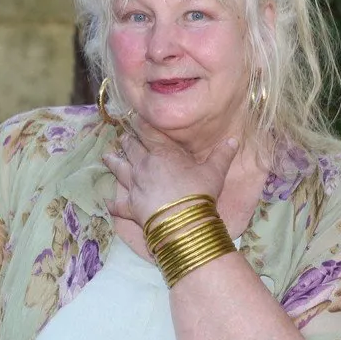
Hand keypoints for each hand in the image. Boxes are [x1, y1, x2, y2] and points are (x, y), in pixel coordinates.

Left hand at [102, 119, 239, 230]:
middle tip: (122, 136)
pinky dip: (112, 204)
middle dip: (127, 141)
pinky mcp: (131, 207)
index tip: (134, 118)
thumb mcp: (215, 172)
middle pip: (131, 148)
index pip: (148, 133)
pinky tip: (107, 203)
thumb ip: (222, 155)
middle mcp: (144, 165)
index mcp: (163, 153)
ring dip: (112, 162)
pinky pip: (118, 205)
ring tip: (106, 156)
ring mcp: (135, 186)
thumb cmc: (199, 192)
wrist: (183, 221)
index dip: (140, 125)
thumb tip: (234, 140)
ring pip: (120, 170)